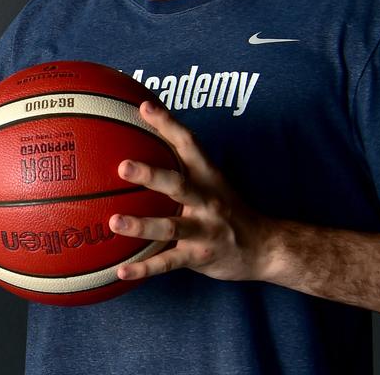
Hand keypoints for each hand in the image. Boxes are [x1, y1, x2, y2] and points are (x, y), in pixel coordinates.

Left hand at [109, 101, 273, 282]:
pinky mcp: (201, 256)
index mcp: (208, 177)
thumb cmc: (227, 209)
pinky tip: (122, 271)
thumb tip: (145, 141)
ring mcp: (205, 229)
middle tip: (122, 166)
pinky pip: (169, 263)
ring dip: (142, 225)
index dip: (168, 124)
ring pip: (171, 226)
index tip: (144, 108)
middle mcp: (208, 200)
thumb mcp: (212, 181)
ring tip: (114, 222)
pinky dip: (145, 268)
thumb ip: (183, 165)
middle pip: (178, 183)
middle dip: (151, 175)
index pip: (188, 144)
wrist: (266, 247)